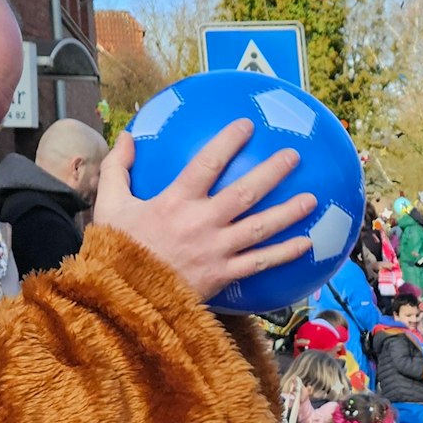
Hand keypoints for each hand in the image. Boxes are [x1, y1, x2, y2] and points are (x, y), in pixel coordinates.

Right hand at [92, 123, 318, 300]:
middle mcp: (202, 222)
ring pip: (260, 228)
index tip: (246, 125)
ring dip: (288, 213)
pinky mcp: (224, 274)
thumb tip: (127, 136)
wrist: (123, 298)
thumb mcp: (109, 204)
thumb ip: (118, 168)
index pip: (206, 164)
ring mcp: (216, 250)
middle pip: (245, 192)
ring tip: (313, 200)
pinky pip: (260, 263)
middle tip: (294, 156)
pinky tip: (306, 244)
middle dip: (272, 172)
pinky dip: (284, 253)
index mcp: (175, 201)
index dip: (228, 142)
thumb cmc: (116, 250)